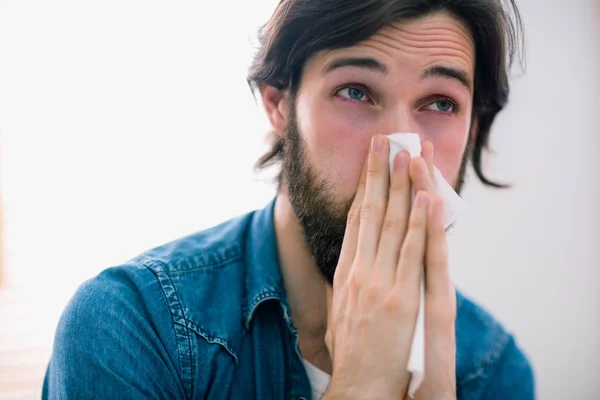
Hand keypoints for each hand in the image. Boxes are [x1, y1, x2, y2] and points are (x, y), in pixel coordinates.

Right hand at [323, 135, 455, 399]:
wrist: (358, 388)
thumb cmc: (351, 355)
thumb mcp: (339, 314)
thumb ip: (345, 286)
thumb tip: (350, 267)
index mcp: (345, 273)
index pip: (355, 220)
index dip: (363, 188)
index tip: (369, 163)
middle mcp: (360, 271)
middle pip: (371, 212)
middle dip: (379, 173)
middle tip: (385, 140)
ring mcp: (380, 282)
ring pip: (393, 224)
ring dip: (401, 186)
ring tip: (406, 153)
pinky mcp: (402, 298)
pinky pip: (413, 252)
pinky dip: (420, 222)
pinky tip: (424, 196)